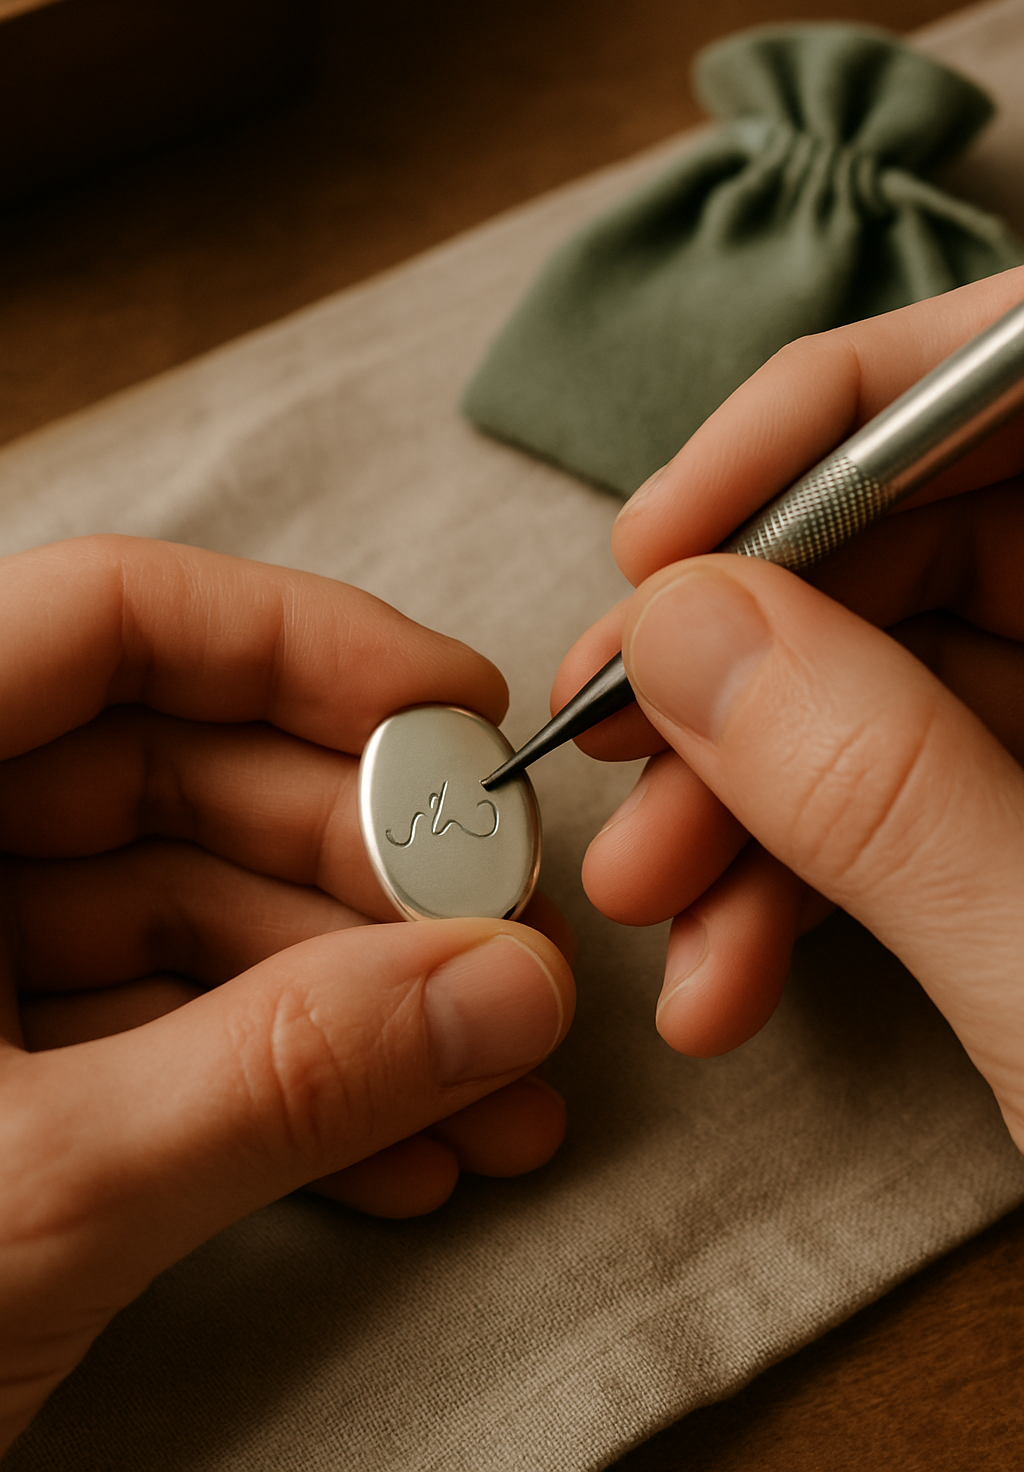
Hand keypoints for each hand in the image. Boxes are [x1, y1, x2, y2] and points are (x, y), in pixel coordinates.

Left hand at [0, 537, 573, 1453]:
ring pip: (188, 916)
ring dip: (356, 1001)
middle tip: (505, 944)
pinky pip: (159, 1030)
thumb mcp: (30, 1198)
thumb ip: (282, 1078)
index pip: (101, 623)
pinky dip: (285, 1085)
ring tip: (493, 1084)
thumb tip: (505, 988)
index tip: (458, 715)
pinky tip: (403, 1155)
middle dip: (364, 867)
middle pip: (175, 773)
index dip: (300, 644)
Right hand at [557, 265, 1023, 1138]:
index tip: (664, 534)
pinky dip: (801, 874)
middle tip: (613, 733)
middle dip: (747, 648)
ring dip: (747, 787)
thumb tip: (686, 630)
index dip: (834, 421)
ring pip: (897, 679)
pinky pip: (911, 796)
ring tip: (651, 897)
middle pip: (937, 534)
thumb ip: (889, 793)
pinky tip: (727, 970)